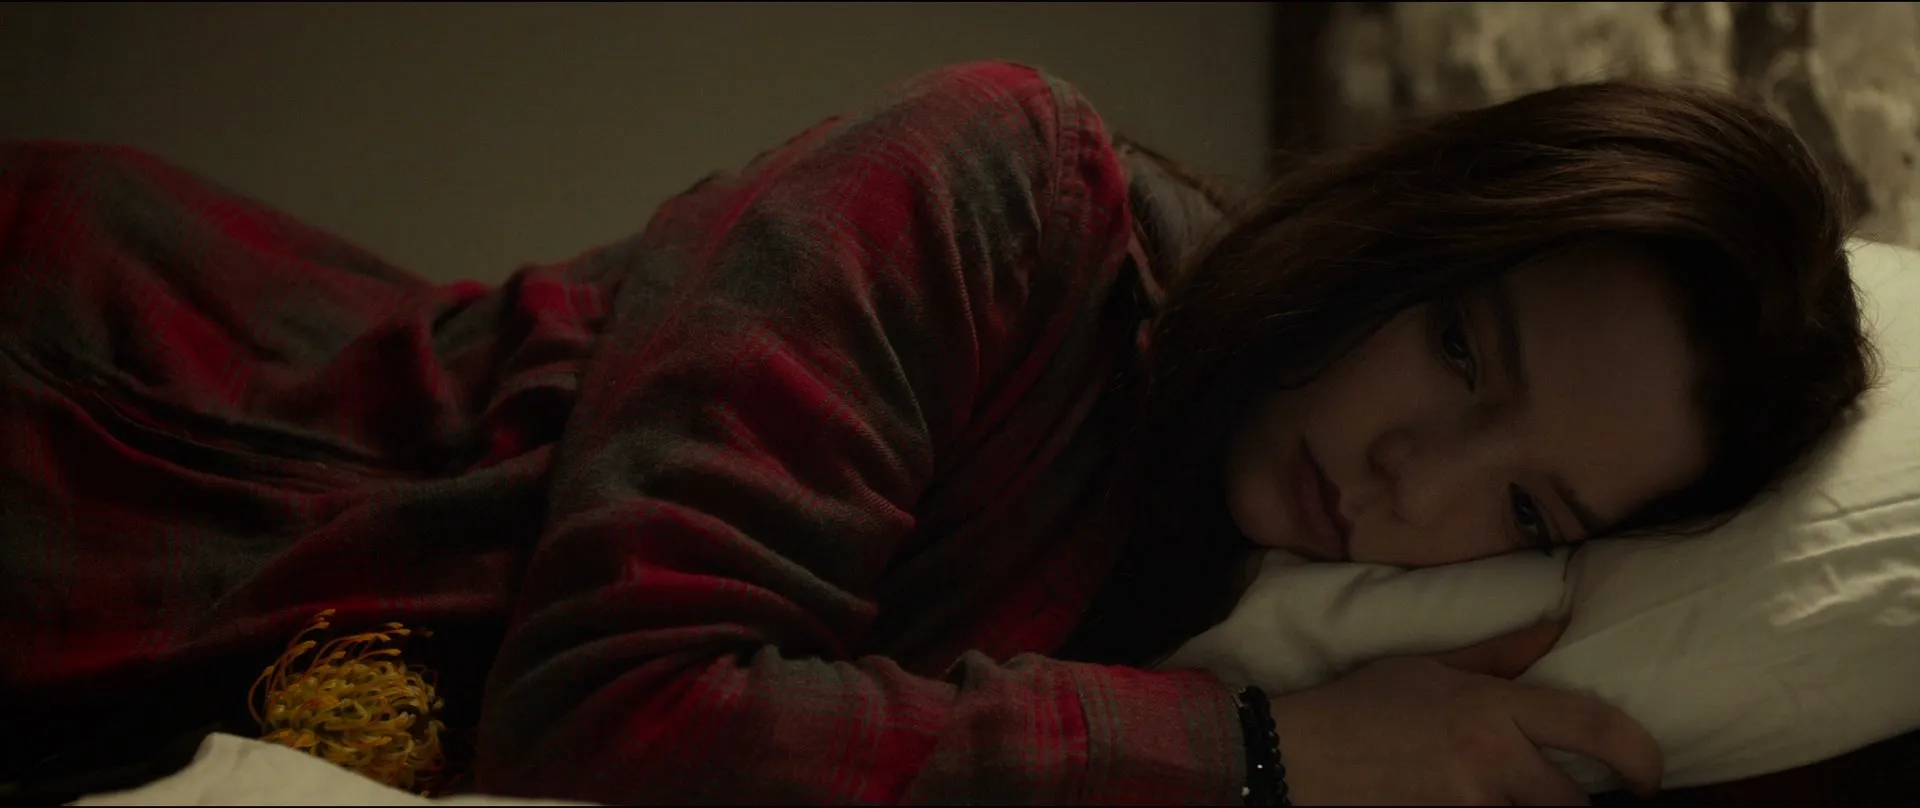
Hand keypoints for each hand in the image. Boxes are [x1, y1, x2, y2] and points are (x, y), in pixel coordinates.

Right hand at [1267, 619, 1661, 804]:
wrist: (1296, 754)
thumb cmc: (1361, 705)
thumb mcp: (1430, 667)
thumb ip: (1500, 654)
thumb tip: (1558, 624)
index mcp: (1493, 709)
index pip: (1594, 727)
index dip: (1640, 755)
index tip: (1649, 775)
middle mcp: (1491, 761)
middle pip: (1572, 803)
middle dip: (1566, 804)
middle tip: (1552, 794)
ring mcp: (1467, 806)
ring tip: (1497, 793)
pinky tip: (1465, 801)